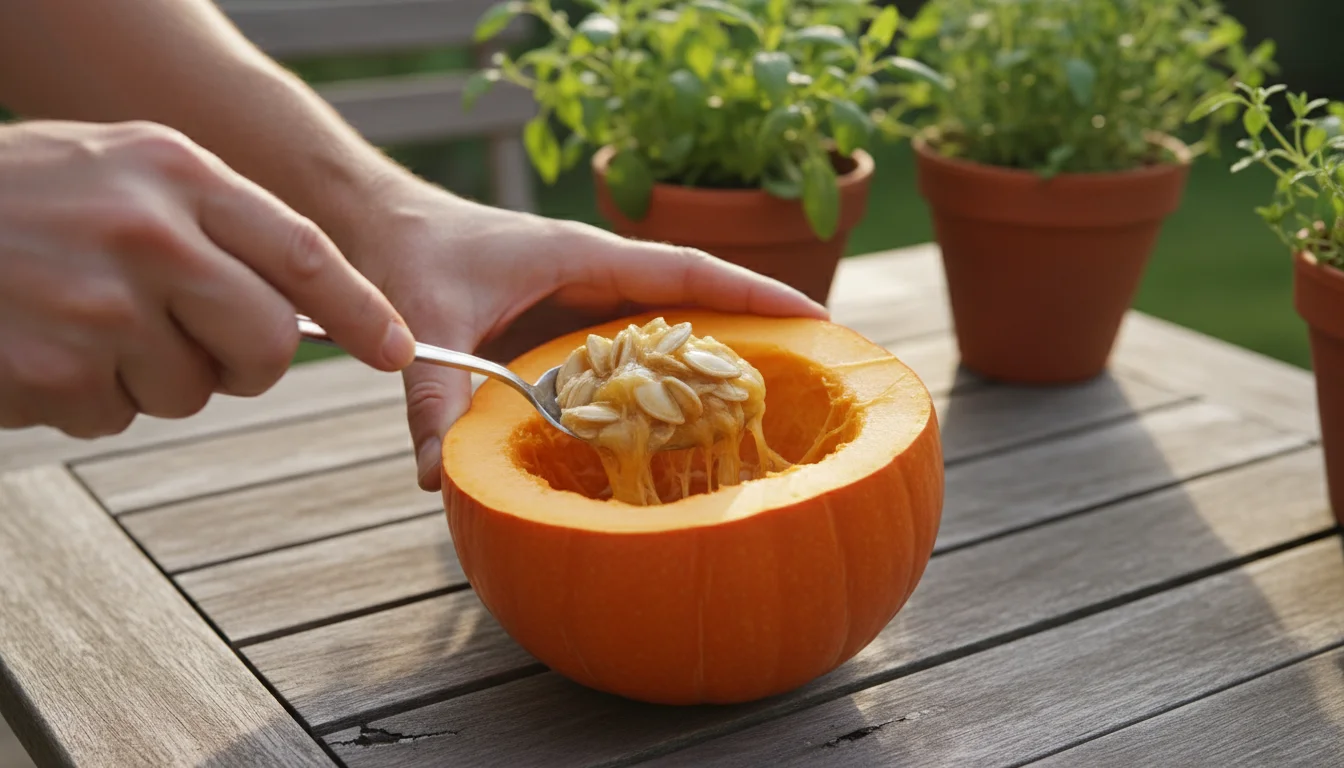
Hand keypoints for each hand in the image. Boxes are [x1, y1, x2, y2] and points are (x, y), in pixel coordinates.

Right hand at [0, 120, 414, 437]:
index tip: (400, 352)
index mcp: (174, 173)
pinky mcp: (56, 371)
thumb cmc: (15, 199)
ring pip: (192, 390)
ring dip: (150, 376)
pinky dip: (87, 396)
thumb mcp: (118, 169)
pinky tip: (41, 346)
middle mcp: (149, 235)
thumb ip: (209, 222)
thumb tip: (303, 305)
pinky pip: (116, 414)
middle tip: (202, 347)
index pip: (304, 252)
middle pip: (268, 342)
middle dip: (248, 363)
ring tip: (81, 320)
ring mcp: (101, 306)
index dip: (363, 312)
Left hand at [340, 178, 829, 490]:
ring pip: (667, 319)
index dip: (753, 292)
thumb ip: (431, 403)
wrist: (379, 224)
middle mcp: (594, 272)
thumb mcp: (423, 325)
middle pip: (695, 296)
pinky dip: (664, 367)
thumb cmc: (408, 255)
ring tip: (770, 390)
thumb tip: (437, 481)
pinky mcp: (564, 317)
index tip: (816, 316)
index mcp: (581, 258)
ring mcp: (582, 294)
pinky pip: (630, 341)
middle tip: (817, 362)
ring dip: (714, 346)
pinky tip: (681, 409)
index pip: (686, 273)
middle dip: (755, 321)